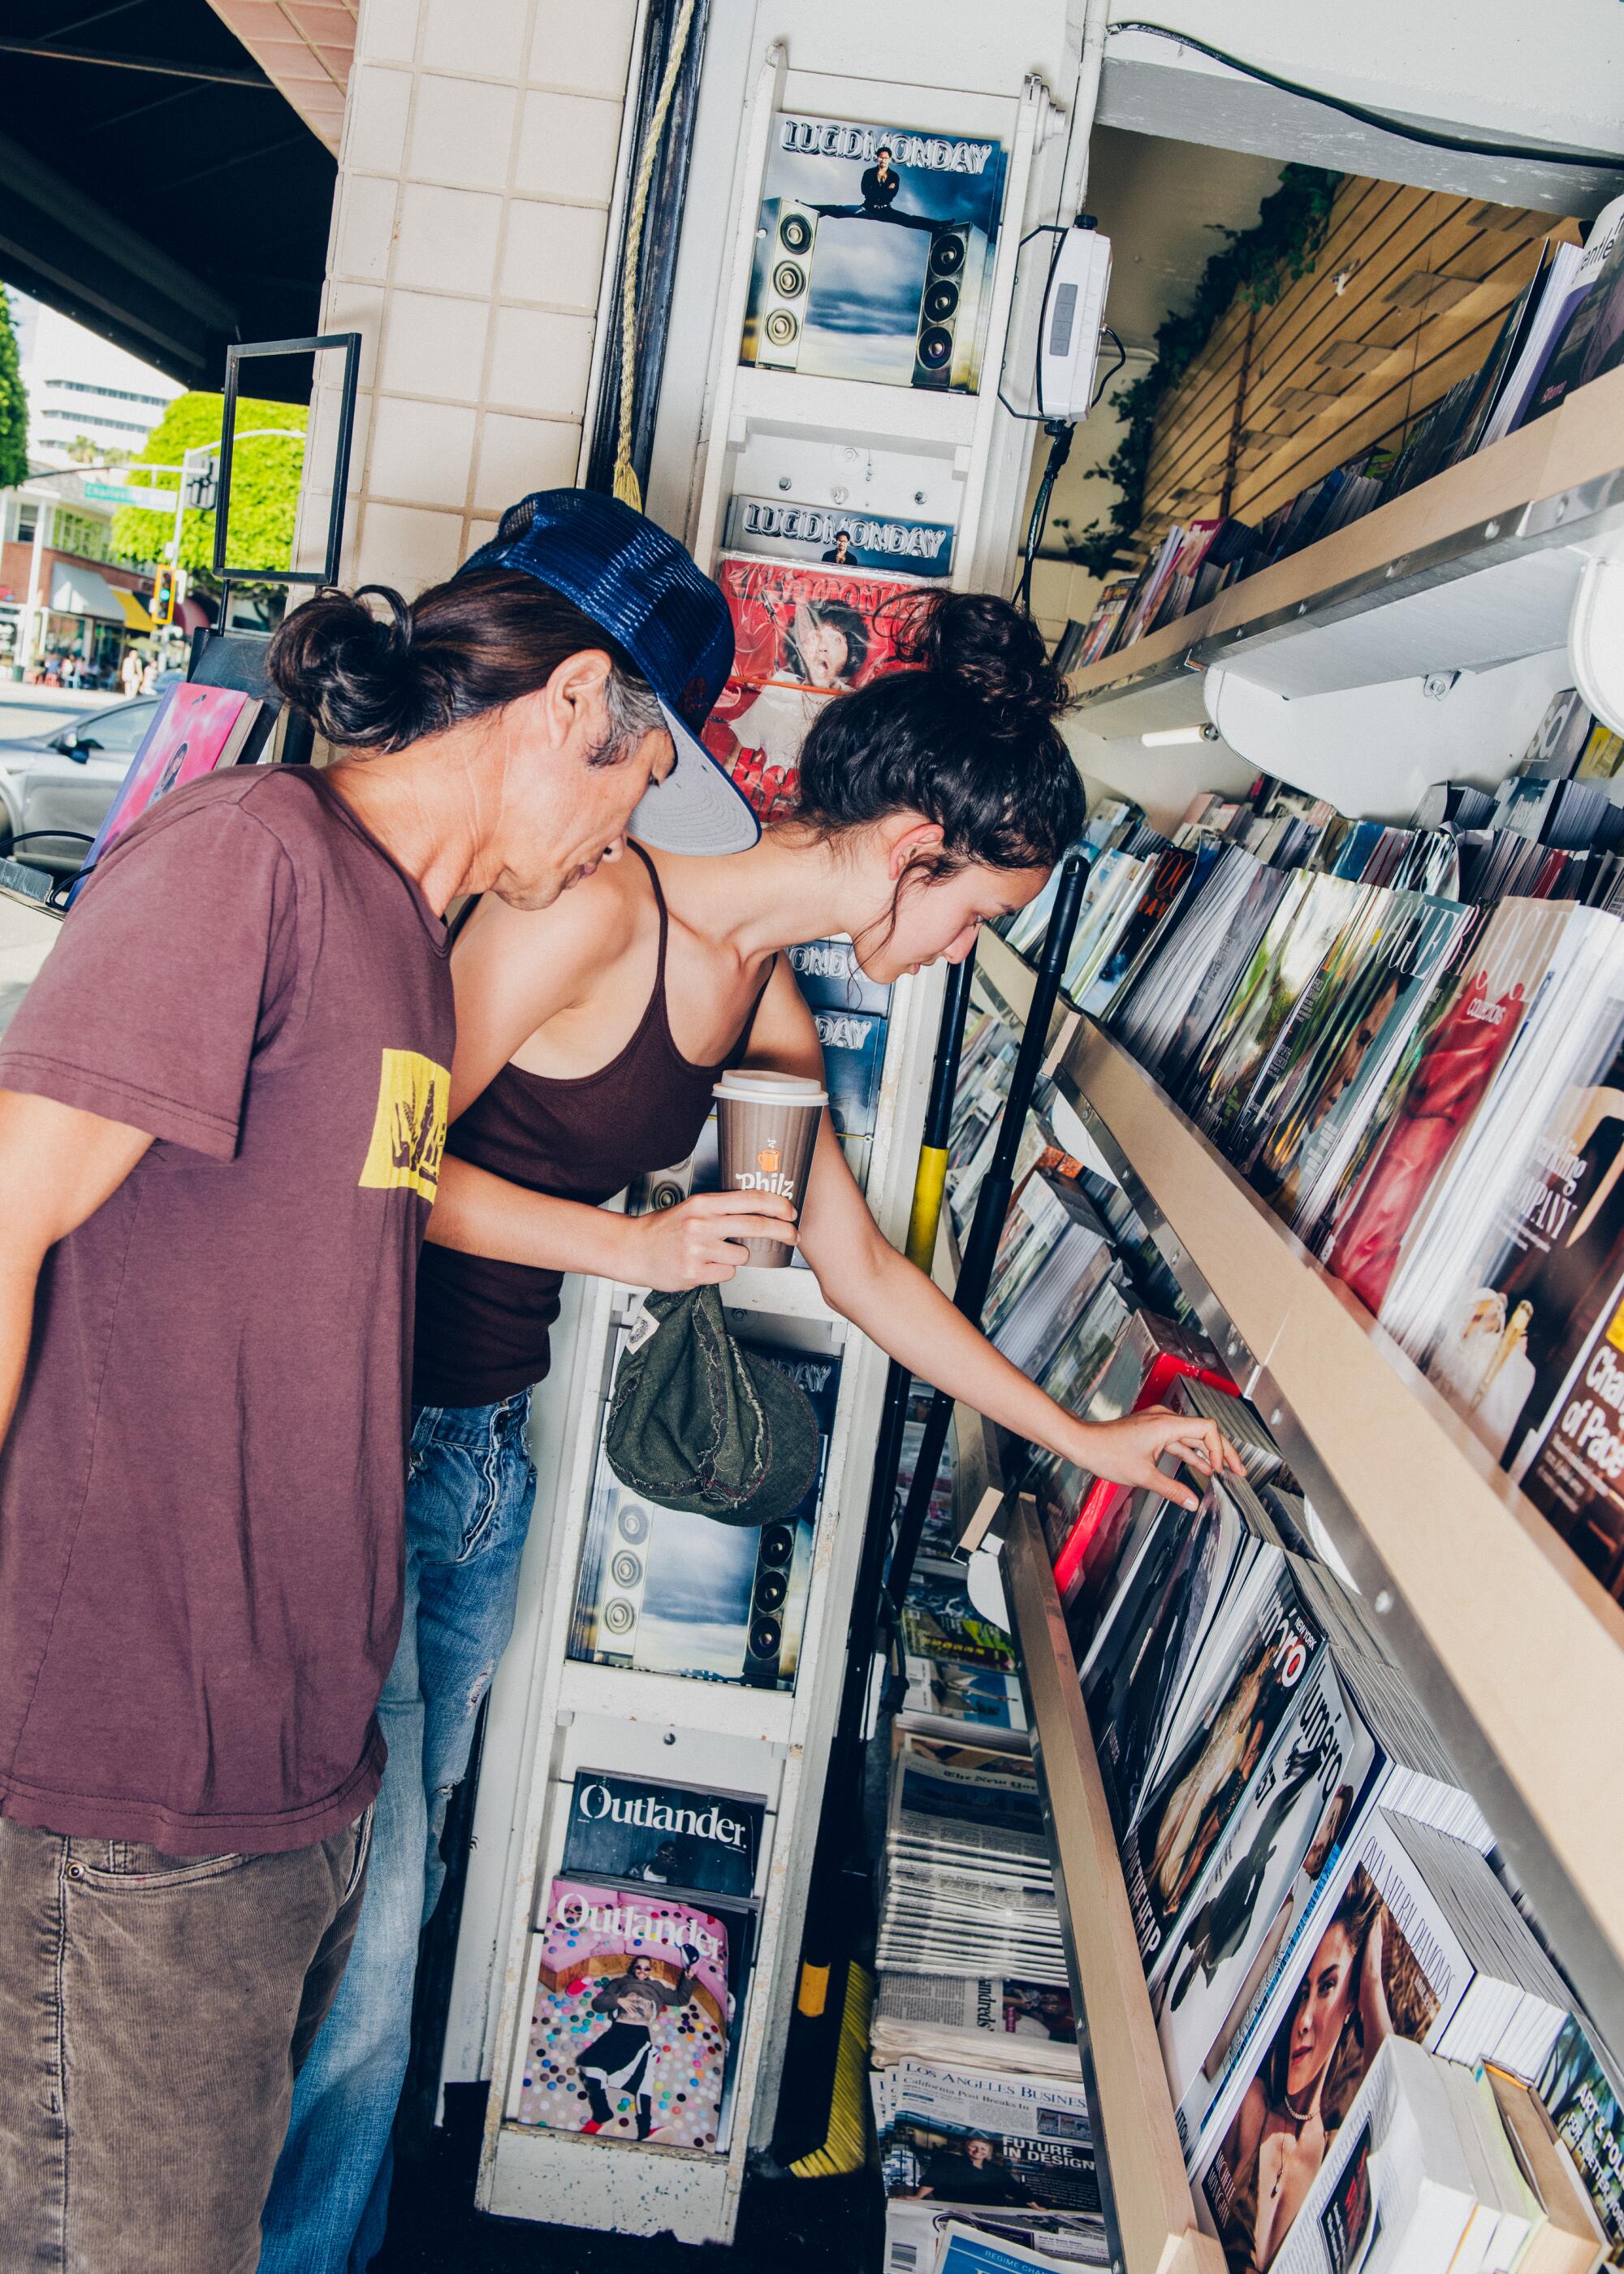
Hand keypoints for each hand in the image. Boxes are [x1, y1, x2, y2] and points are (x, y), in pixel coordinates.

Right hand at [623, 1191, 798, 1288]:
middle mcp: (702, 1224)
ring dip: (735, 1258)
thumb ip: (722, 1209)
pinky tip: (702, 1266)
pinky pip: (727, 1274)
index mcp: (704, 1203)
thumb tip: (758, 1212)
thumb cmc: (663, 1229)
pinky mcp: (695, 1272)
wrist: (633, 1249)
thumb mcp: (693, 1208)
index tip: (791, 1212)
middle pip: (756, 1226)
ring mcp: (698, 1249)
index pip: (751, 1199)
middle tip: (793, 1235)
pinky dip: (720, 1272)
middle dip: (782, 1231)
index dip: (777, 1205)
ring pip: (742, 1256)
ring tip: (713, 1254)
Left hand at [1072, 1404, 1245, 1511]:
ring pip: (1191, 1437)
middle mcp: (1165, 1419)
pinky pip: (1177, 1440)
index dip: (1219, 1449)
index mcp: (1167, 1424)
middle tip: (1238, 1471)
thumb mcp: (1143, 1476)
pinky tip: (1200, 1467)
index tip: (1220, 1470)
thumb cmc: (1107, 1453)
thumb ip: (1172, 1489)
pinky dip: (1189, 1453)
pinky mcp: (1151, 1430)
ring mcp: (1157, 1423)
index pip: (1208, 1428)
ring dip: (1206, 1454)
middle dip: (1221, 1452)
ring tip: (1223, 1472)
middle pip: (1203, 1432)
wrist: (1082, 1443)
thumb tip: (1193, 1503)